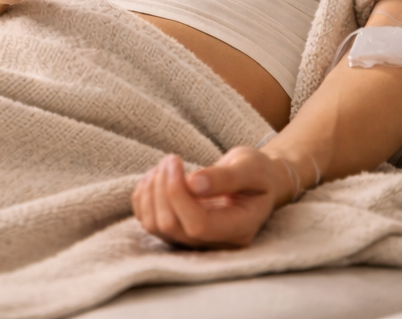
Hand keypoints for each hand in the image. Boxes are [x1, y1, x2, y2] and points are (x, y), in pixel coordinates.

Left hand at [132, 148, 297, 248]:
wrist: (256, 183)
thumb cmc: (258, 174)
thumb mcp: (251, 168)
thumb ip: (226, 177)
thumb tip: (192, 183)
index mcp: (238, 230)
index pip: (197, 226)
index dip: (178, 194)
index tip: (176, 160)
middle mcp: (214, 243)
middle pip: (170, 226)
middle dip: (162, 187)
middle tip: (171, 158)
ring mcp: (193, 241)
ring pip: (154, 225)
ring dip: (150, 190)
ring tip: (165, 164)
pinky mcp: (177, 232)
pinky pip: (147, 220)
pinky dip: (143, 196)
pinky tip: (156, 177)